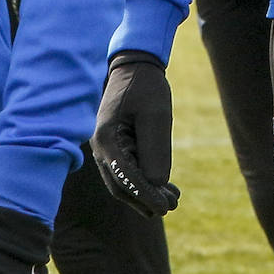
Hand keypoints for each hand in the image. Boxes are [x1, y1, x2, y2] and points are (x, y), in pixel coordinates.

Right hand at [91, 50, 180, 217]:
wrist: (134, 66)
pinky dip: (143, 181)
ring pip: (123, 181)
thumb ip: (154, 149)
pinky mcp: (115, 146)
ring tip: (173, 199)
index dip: (146, 194)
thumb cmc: (145, 86)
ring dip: (145, 193)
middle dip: (146, 199)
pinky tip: (163, 185)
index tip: (165, 207)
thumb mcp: (156, 114)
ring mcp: (106, 148)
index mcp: (107, 139)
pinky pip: (126, 171)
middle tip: (173, 205)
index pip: (126, 177)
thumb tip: (156, 184)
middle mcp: (101, 147)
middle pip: (121, 185)